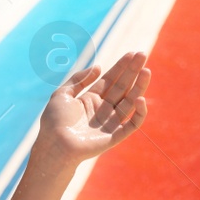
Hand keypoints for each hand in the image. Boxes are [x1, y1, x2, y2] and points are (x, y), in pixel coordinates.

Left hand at [36, 51, 149, 165]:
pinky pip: (133, 123)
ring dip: (139, 86)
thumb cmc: (54, 122)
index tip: (131, 53)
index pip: (110, 80)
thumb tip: (98, 67)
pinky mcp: (116, 135)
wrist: (53, 146)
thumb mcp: (62, 95)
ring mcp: (110, 122)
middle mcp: (103, 109)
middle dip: (132, 71)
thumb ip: (78, 79)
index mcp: (90, 99)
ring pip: (130, 101)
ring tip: (146, 70)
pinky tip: (139, 98)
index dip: (120, 67)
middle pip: (122, 87)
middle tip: (142, 55)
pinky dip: (139, 112)